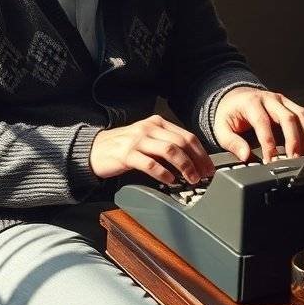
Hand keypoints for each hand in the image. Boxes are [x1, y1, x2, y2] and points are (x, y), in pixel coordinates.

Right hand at [90, 114, 215, 184]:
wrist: (95, 149)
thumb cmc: (124, 146)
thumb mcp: (147, 139)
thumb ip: (165, 144)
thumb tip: (192, 160)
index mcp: (157, 123)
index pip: (186, 135)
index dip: (201, 153)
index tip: (209, 167)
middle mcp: (148, 128)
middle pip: (181, 142)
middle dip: (196, 161)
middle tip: (203, 176)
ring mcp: (137, 140)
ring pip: (169, 151)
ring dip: (184, 166)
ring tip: (190, 179)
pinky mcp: (126, 154)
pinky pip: (150, 164)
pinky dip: (163, 173)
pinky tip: (170, 181)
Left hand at [213, 87, 303, 162]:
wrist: (235, 97)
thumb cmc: (230, 113)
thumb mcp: (221, 128)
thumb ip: (232, 143)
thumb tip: (245, 156)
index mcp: (251, 103)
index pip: (263, 122)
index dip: (268, 142)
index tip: (270, 160)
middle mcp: (270, 99)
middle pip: (288, 117)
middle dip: (293, 140)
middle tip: (293, 159)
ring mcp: (284, 101)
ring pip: (302, 115)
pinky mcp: (292, 105)